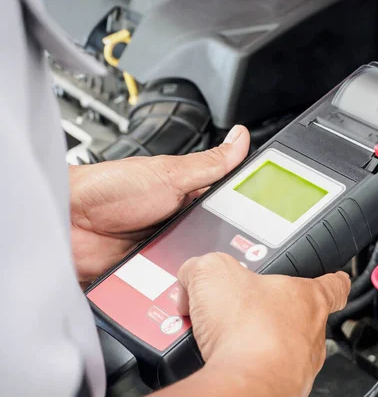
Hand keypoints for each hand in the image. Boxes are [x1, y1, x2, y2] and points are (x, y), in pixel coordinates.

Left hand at [70, 125, 249, 282]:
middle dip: (221, 251)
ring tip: (198, 269)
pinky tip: (179, 286)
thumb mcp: (168, 173)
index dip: (245, 219)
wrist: (66, 221)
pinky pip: (172, 289)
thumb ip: (209, 163)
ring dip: (198, 273)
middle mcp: (180, 227)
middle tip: (220, 249)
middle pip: (216, 246)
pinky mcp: (150, 278)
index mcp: (189, 199)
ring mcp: (165, 253)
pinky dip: (176, 291)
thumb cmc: (110, 189)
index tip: (260, 224)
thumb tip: (239, 138)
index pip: (228, 211)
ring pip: (197, 271)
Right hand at [175, 253, 350, 396]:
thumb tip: (192, 274)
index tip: (333, 278)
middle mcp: (311, 333)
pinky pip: (263, 373)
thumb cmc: (247, 328)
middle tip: (242, 309)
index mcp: (308, 297)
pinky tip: (222, 361)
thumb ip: (203, 265)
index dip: (332, 279)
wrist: (244, 382)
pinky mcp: (282, 390)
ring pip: (282, 348)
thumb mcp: (213, 272)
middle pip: (300, 317)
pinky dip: (245, 367)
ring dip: (257, 342)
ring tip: (223, 338)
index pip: (333, 284)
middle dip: (271, 313)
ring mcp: (300, 366)